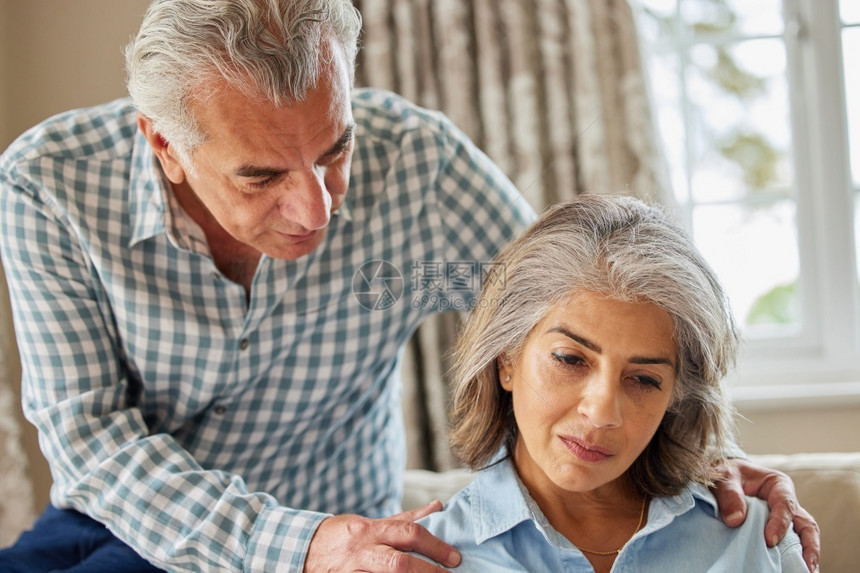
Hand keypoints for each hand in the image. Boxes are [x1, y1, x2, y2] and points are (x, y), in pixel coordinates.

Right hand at [303, 501, 460, 571]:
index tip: (454, 557)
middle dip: (427, 571)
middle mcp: (364, 551)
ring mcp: (353, 571)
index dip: (435, 545)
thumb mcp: (373, 522)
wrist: (304, 549)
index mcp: (373, 530)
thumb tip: (438, 506)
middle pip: (399, 562)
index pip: (408, 533)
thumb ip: (406, 518)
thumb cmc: (345, 535)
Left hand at [712, 458, 819, 571]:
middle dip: (810, 546)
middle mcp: (786, 502)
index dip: (780, 523)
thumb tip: (736, 520)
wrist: (720, 477)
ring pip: (803, 537)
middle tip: (806, 567)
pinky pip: (789, 545)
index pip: (785, 504)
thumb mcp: (724, 478)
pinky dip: (792, 557)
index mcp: (777, 485)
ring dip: (806, 556)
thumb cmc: (725, 474)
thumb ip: (729, 495)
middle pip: (806, 524)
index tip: (770, 540)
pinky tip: (790, 569)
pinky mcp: (776, 530)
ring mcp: (783, 519)